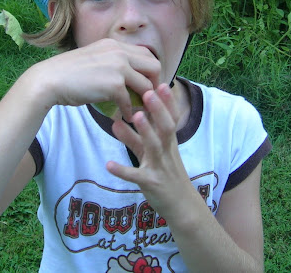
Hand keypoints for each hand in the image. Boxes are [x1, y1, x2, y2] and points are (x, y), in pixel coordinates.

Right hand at [32, 39, 160, 120]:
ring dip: (145, 101)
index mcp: (115, 44)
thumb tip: (125, 75)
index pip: (146, 54)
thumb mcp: (93, 58)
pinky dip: (129, 112)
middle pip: (154, 66)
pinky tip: (125, 117)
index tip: (147, 84)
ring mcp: (118, 67)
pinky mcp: (114, 85)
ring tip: (139, 110)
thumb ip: (110, 62)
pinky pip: (130, 101)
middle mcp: (119, 52)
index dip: (150, 71)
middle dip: (155, 83)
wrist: (49, 80)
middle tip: (149, 98)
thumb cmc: (67, 73)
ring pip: (147, 85)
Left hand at [106, 84, 193, 214]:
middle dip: (158, 109)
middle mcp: (167, 152)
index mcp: (169, 143)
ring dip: (145, 131)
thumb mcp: (151, 154)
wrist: (181, 207)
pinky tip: (108, 164)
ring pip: (154, 147)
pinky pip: (136, 176)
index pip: (171, 118)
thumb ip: (135, 138)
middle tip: (148, 91)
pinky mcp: (151, 184)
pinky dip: (123, 170)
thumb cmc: (166, 175)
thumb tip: (116, 121)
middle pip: (166, 127)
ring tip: (135, 116)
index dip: (167, 102)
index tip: (160, 83)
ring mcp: (160, 167)